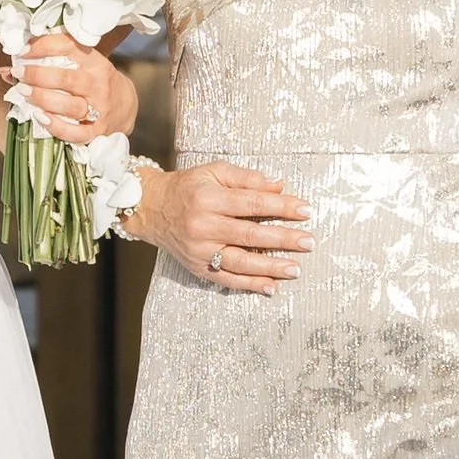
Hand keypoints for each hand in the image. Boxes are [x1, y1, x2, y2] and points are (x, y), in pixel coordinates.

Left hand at [9, 37, 137, 146]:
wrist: (125, 106)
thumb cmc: (93, 80)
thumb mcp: (81, 65)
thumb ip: (49, 63)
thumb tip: (5, 69)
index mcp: (94, 61)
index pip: (69, 47)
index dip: (44, 46)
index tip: (22, 50)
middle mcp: (99, 83)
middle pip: (67, 78)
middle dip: (38, 75)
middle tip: (18, 73)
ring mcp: (100, 108)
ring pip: (70, 105)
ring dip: (43, 99)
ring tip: (23, 93)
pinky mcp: (98, 130)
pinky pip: (76, 132)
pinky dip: (56, 126)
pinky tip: (40, 118)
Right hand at [130, 161, 310, 287]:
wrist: (150, 208)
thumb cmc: (187, 187)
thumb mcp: (214, 172)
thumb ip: (246, 178)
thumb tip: (279, 185)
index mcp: (210, 198)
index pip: (254, 203)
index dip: (282, 207)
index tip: (306, 210)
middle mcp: (204, 226)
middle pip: (251, 235)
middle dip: (284, 239)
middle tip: (308, 242)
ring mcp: (200, 250)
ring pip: (241, 262)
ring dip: (271, 267)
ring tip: (295, 268)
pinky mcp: (197, 267)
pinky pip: (227, 279)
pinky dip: (250, 285)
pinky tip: (271, 287)